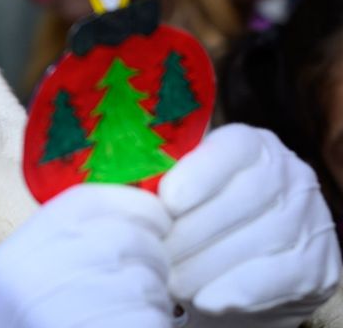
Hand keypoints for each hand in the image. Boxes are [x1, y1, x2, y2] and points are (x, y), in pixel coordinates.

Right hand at [0, 184, 174, 327]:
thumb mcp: (32, 290)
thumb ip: (65, 250)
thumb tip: (140, 211)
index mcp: (10, 259)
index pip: (81, 202)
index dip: (130, 203)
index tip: (158, 217)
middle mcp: (29, 281)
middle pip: (121, 237)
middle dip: (153, 255)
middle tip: (156, 278)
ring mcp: (60, 315)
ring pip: (143, 280)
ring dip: (158, 297)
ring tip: (138, 312)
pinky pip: (150, 317)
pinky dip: (157, 323)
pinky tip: (141, 327)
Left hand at [160, 124, 340, 326]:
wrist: (237, 273)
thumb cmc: (197, 221)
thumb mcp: (182, 192)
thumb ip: (162, 182)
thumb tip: (124, 191)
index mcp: (252, 145)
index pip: (232, 149)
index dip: (199, 174)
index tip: (167, 202)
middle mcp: (291, 175)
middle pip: (243, 199)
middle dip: (193, 231)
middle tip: (156, 254)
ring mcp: (311, 220)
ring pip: (260, 239)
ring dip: (209, 265)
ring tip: (172, 281)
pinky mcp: (321, 266)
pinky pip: (280, 277)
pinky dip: (239, 289)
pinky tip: (207, 299)